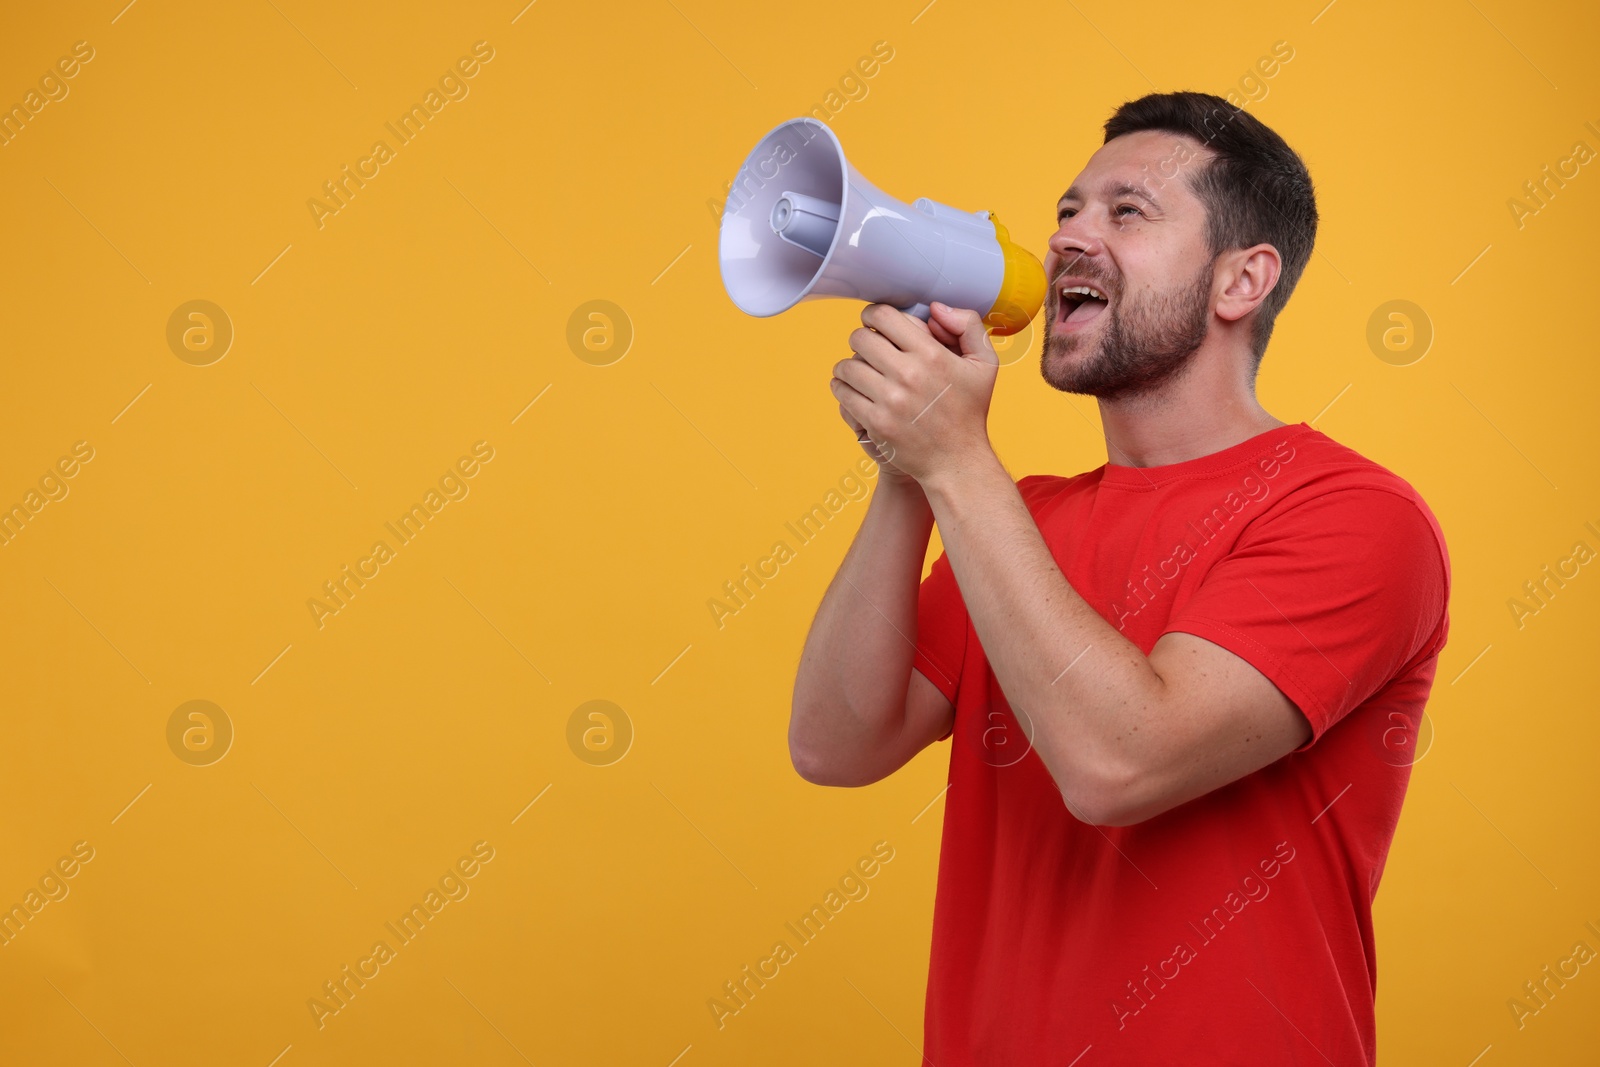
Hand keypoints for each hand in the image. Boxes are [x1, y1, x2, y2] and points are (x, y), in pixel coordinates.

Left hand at [829, 301, 999, 486]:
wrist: (957, 460)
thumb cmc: (970, 411)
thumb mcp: (984, 364)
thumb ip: (968, 326)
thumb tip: (935, 308)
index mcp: (932, 354)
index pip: (884, 317)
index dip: (873, 316)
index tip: (874, 324)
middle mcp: (909, 374)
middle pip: (860, 338)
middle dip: (860, 339)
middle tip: (866, 348)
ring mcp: (890, 400)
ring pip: (846, 366)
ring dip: (847, 365)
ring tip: (856, 370)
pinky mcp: (876, 422)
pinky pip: (843, 393)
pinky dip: (842, 388)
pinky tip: (852, 389)